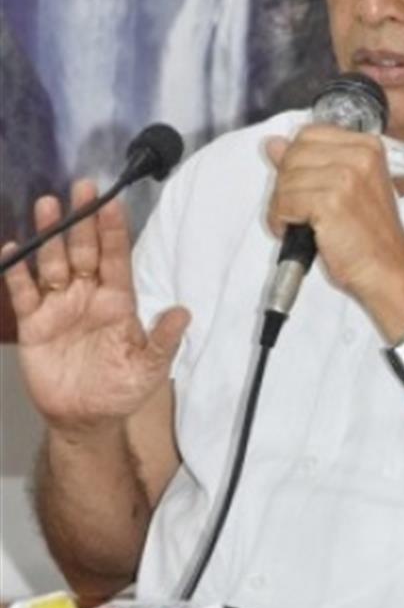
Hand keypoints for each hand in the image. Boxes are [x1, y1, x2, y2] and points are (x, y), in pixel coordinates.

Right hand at [2, 179, 189, 435]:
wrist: (85, 419)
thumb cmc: (122, 389)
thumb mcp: (149, 368)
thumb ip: (163, 341)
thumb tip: (183, 312)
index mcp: (118, 300)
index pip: (116, 258)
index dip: (114, 231)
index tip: (112, 203)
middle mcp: (89, 295)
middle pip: (85, 251)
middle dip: (82, 220)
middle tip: (81, 188)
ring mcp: (60, 306)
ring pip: (54, 263)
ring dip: (50, 236)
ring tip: (47, 207)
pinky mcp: (34, 323)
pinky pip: (23, 293)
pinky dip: (17, 273)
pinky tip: (12, 248)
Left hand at [265, 125, 403, 336]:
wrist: (388, 268)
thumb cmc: (370, 235)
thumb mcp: (344, 187)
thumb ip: (310, 162)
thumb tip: (274, 143)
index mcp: (366, 146)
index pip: (308, 134)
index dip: (296, 162)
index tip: (304, 186)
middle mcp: (359, 155)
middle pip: (294, 154)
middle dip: (287, 184)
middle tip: (299, 210)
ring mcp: (346, 176)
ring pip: (286, 179)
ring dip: (283, 206)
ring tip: (301, 224)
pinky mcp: (331, 201)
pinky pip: (285, 202)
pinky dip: (282, 221)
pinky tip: (300, 233)